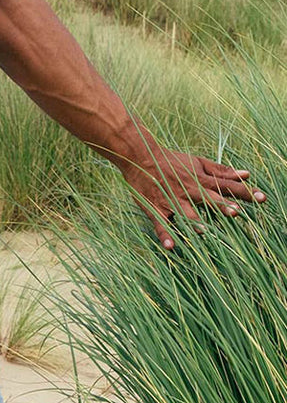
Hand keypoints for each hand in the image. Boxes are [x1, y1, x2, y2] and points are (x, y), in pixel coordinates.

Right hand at [117, 139, 266, 249]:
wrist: (141, 157)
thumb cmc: (172, 161)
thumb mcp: (198, 163)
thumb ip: (222, 171)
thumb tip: (247, 174)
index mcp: (200, 179)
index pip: (227, 185)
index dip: (244, 192)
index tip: (261, 198)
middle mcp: (188, 190)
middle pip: (208, 198)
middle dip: (222, 206)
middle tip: (235, 213)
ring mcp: (171, 200)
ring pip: (184, 212)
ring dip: (193, 220)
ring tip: (203, 231)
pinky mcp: (155, 209)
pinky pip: (161, 224)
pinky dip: (165, 235)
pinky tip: (171, 246)